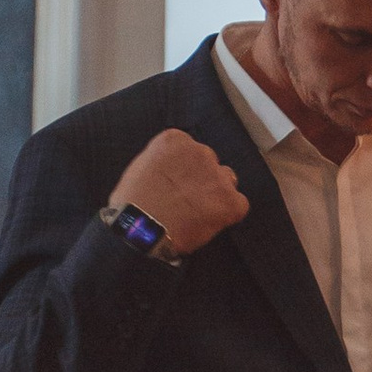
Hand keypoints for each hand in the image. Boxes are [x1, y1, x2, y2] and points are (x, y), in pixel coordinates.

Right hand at [108, 129, 246, 254]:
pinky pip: (239, 205)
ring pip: (227, 180)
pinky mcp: (230, 200)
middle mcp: (200, 151)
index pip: (189, 149)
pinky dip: (228, 215)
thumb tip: (171, 171)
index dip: (184, 169)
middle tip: (187, 200)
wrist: (141, 231)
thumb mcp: (139, 168)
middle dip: (202, 179)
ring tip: (198, 213)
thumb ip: (162, 161)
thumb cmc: (132, 205)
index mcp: (175, 140)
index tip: (176, 182)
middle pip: (209, 163)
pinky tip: (209, 223)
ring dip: (217, 194)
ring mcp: (217, 175)